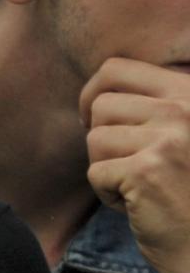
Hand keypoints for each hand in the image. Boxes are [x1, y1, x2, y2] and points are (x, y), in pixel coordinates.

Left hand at [83, 57, 189, 272]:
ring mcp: (170, 140)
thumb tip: (95, 87)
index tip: (92, 118)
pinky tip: (140, 205)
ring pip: (95, 139)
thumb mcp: (184, 132)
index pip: (117, 68)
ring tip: (140, 186)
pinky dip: (108, 194)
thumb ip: (155, 103)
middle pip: (101, 105)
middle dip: (103, 139)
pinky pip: (96, 172)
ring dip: (107, 168)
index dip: (93, 93)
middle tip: (125, 164)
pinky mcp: (148, 171)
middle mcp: (186, 111)